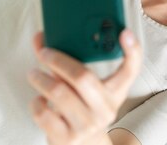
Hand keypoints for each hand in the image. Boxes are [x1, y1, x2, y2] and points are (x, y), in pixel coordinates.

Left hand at [27, 30, 141, 144]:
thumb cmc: (85, 107)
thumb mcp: (91, 88)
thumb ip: (72, 61)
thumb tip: (42, 36)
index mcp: (116, 92)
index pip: (131, 69)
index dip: (132, 50)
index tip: (124, 32)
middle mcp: (105, 109)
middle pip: (83, 77)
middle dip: (59, 61)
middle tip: (45, 53)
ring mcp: (87, 125)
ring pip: (60, 93)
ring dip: (42, 79)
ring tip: (34, 74)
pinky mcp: (66, 138)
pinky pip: (45, 114)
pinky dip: (36, 103)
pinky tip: (38, 99)